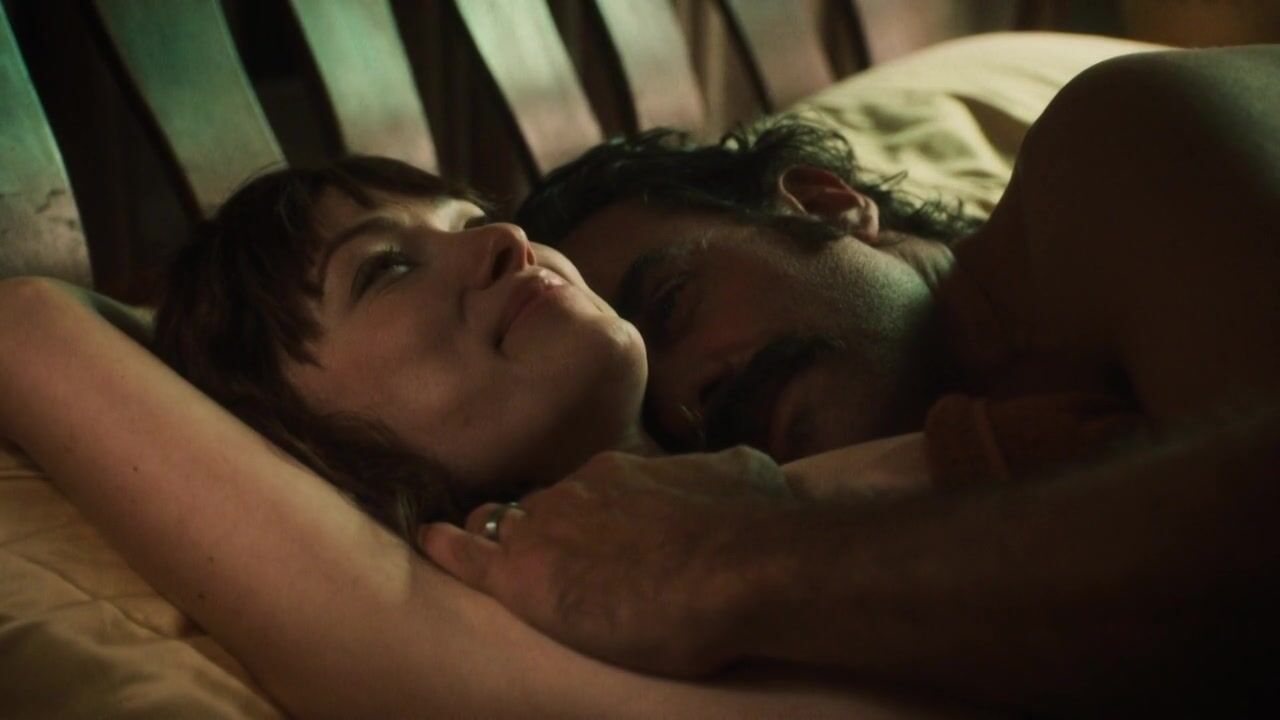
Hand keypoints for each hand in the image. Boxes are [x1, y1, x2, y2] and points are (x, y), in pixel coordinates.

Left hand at [419, 446, 795, 675]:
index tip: (592, 532)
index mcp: (619, 470)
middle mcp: (574, 489)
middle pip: (539, 506)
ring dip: (498, 537)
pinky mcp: (524, 577)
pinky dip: (446, 547)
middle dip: (540, 525)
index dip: (583, 513)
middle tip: (552, 553)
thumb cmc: (751, 521)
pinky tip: (429, 542)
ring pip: (502, 526)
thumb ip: (717, 471)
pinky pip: (468, 556)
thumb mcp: (742, 472)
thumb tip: (734, 467)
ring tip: (489, 554)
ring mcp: (545, 528)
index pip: (583, 490)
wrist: (740, 565)